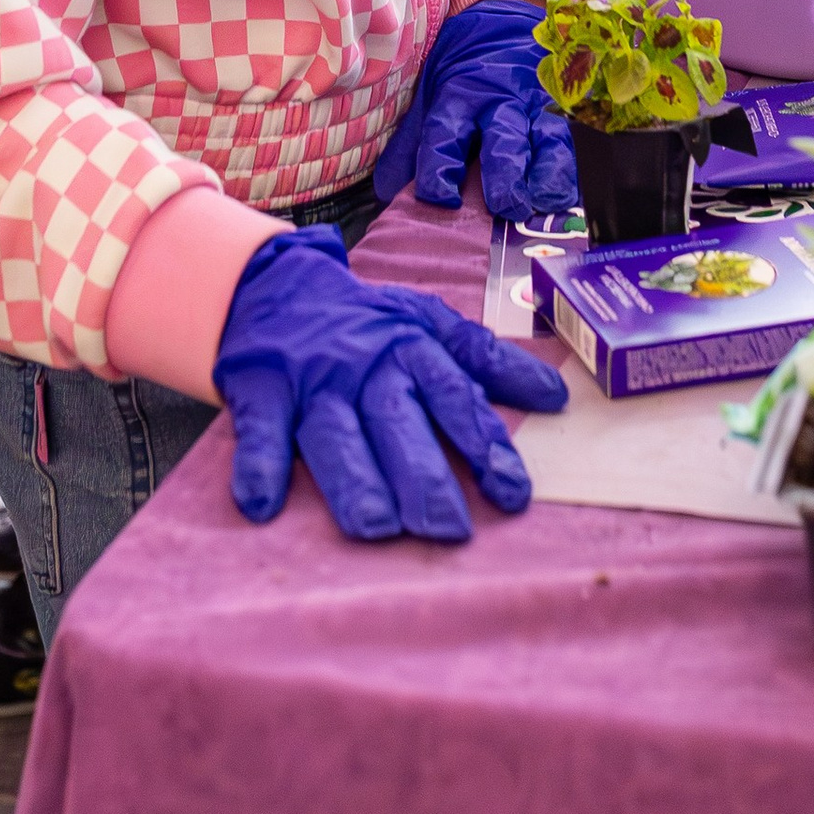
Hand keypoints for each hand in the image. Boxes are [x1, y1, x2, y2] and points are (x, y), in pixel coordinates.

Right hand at [214, 227, 566, 542]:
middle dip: (422, 474)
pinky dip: (258, 465)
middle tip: (448, 528)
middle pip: (397, 422)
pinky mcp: (260, 390)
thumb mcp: (429, 325)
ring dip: (354, 479)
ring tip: (376, 528)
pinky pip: (260, 430)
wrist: (275, 285)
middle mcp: (366, 366)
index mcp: (412, 348)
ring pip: (334, 433)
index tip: (513, 493)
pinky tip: (261, 504)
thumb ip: (488, 362)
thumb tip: (555, 397)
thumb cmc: (366, 322)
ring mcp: (312, 380)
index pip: (455, 397)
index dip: (484, 444)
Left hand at [373, 0, 577, 224]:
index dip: (439, 166)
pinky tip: (578, 189)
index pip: (444, 133)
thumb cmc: (465, 70)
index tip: (440, 197)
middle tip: (507, 205)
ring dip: (550, 173)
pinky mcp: (571, 108)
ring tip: (547, 200)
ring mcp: (540, 104)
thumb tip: (388, 192)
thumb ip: (412, 145)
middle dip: (505, 175)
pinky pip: (579, 139)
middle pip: (502, 139)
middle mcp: (501, 101)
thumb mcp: (432, 95)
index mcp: (459, 96)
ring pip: (549, 140)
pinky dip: (580, 165)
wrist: (508, 19)